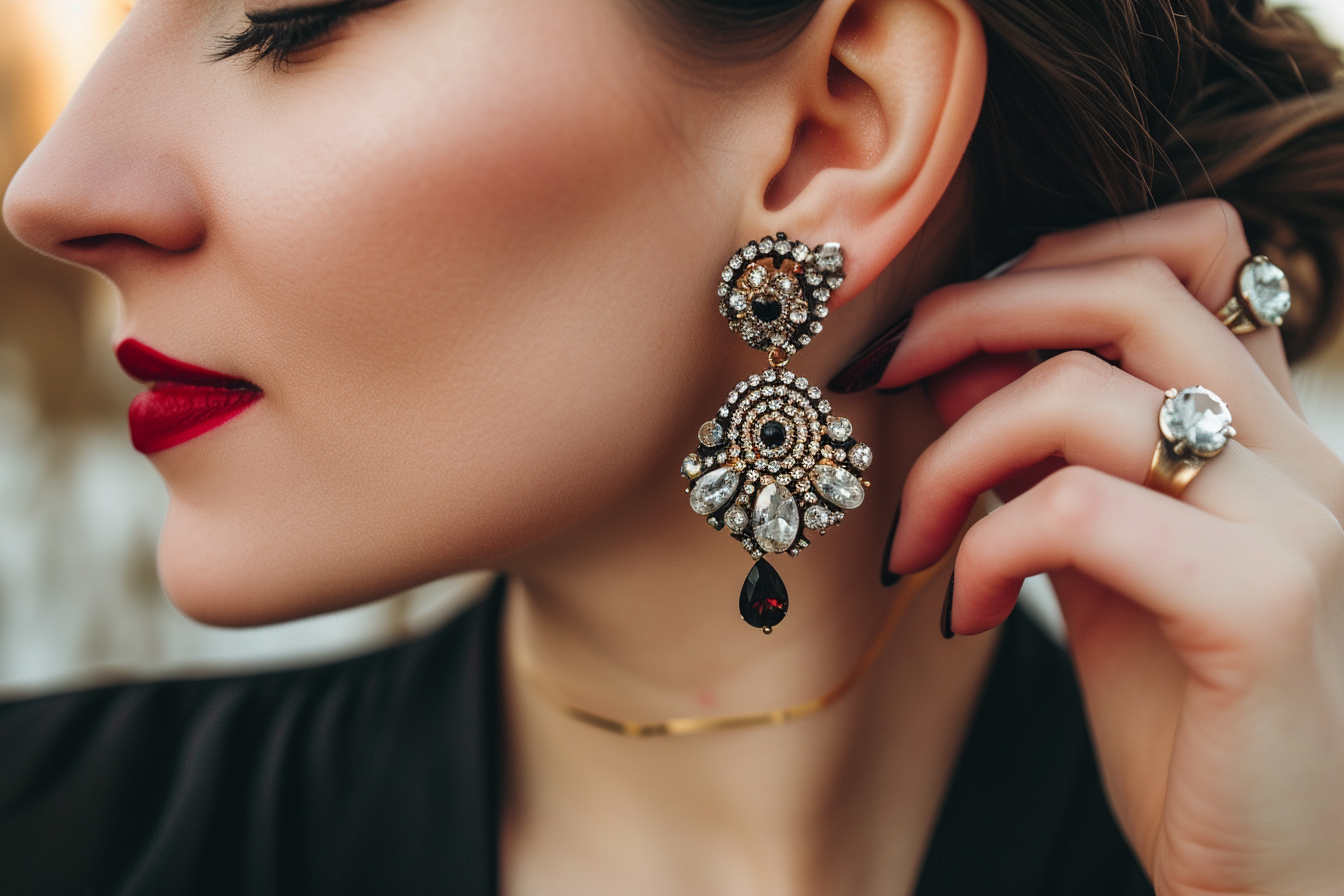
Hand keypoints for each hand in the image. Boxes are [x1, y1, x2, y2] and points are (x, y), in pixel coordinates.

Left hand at [878, 200, 1343, 894]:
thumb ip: (1042, 452)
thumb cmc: (1184, 717)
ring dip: (953, 453)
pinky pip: (1082, 510)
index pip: (1187, 251)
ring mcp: (1296, 520)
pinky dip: (988, 547)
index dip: (1047, 262)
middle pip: (1131, 287)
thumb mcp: (1092, 560)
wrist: (1277, 867)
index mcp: (1263, 429)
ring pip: (1082, 392)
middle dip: (973, 312)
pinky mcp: (1267, 602)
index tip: (941, 332)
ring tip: (916, 538)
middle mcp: (1298, 452)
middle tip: (883, 372)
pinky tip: (968, 612)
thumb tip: (952, 357)